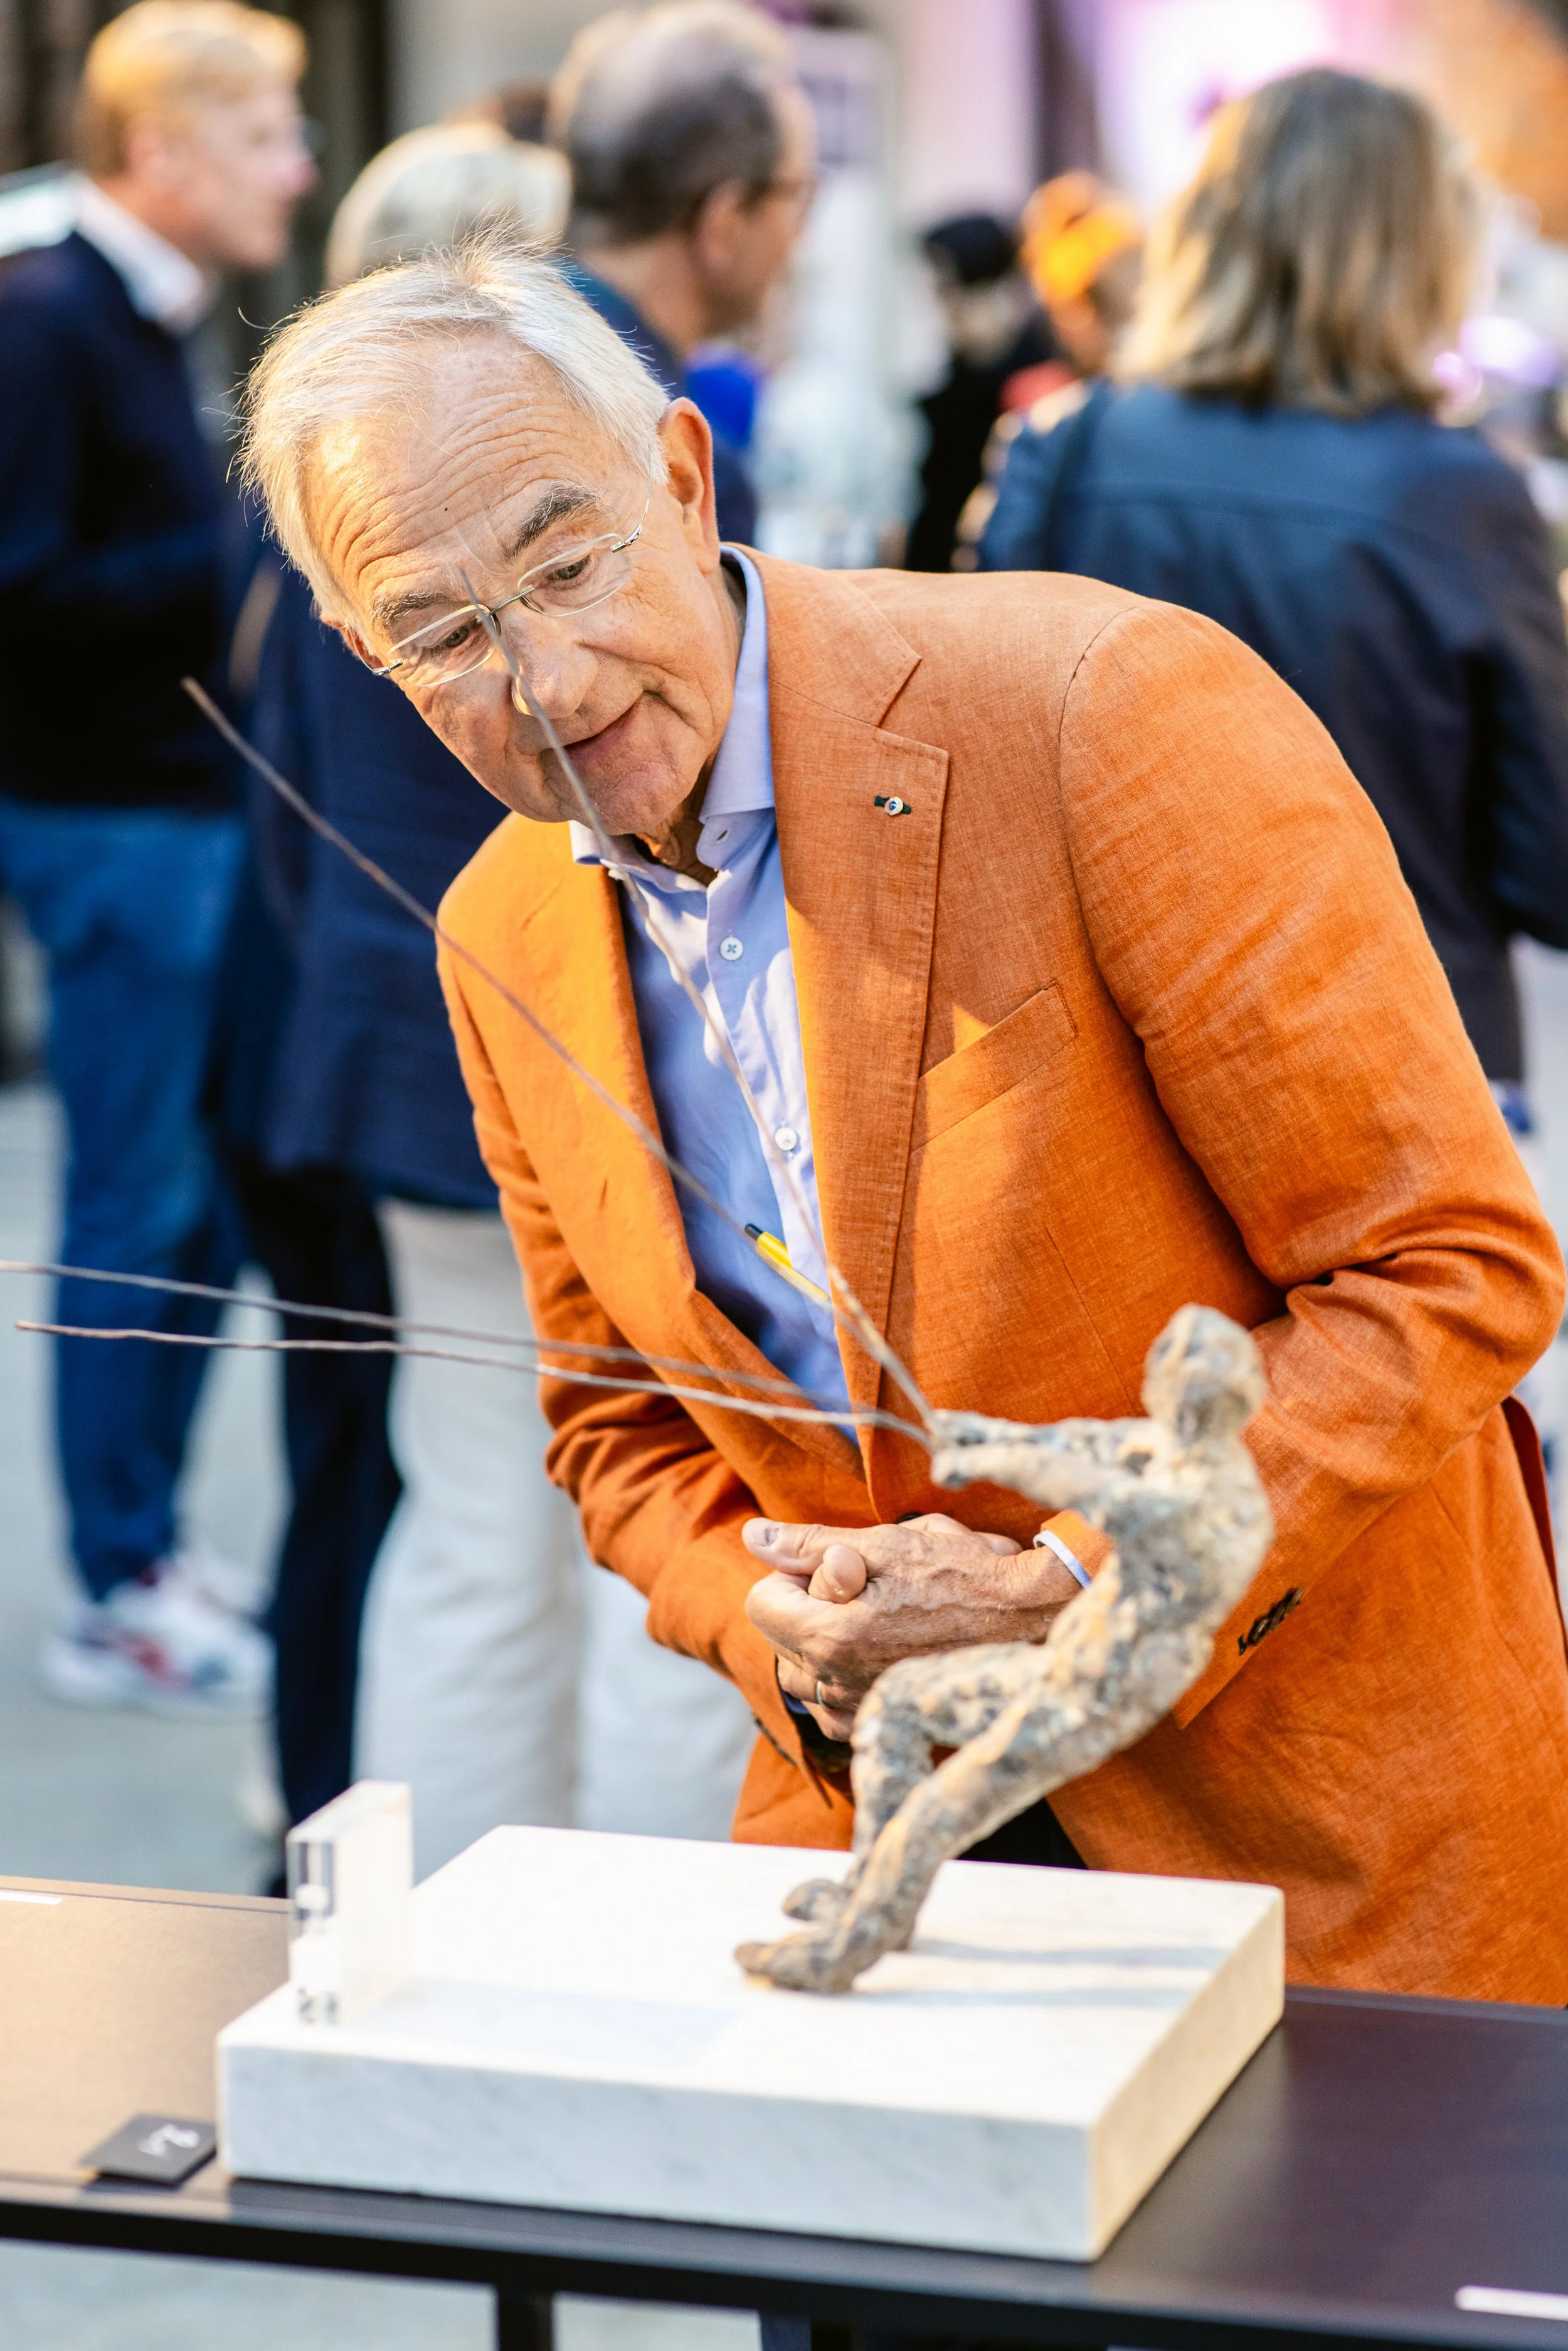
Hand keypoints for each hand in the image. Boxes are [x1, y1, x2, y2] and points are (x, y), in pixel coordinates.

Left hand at [743, 1513, 1080, 1740]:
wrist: (1028, 1620)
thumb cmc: (961, 1574)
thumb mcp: (885, 1543)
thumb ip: (810, 1544)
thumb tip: (752, 1537)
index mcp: (831, 1636)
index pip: (761, 1601)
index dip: (792, 1573)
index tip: (835, 1565)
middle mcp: (839, 1684)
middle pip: (779, 1637)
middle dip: (806, 1608)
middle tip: (864, 1587)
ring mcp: (861, 1710)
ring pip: (803, 1673)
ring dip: (824, 1642)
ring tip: (878, 1616)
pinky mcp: (883, 1725)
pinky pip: (833, 1705)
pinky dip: (846, 1677)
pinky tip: (886, 1649)